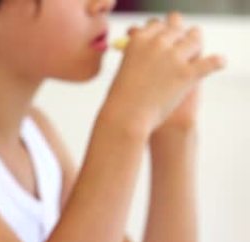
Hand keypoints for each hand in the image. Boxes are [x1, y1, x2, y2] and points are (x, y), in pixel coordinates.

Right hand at [105, 13, 223, 136]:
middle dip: (180, 38)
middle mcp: (156, 43)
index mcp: (137, 40)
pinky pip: (210, 62)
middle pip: (176, 30)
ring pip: (195, 40)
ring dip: (196, 44)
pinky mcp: (187, 73)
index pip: (157, 25)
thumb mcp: (125, 70)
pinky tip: (218, 63)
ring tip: (197, 52)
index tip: (166, 39)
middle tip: (182, 47)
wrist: (125, 117)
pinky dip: (216, 62)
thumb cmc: (122, 99)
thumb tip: (161, 55)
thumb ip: (142, 58)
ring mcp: (173, 57)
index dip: (163, 32)